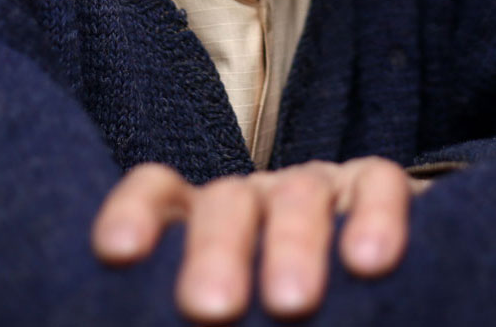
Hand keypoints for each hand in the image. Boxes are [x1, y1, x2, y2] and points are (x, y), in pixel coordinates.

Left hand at [91, 158, 428, 322]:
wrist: (364, 285)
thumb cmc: (260, 314)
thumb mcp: (231, 311)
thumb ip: (194, 312)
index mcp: (201, 227)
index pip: (158, 194)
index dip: (134, 212)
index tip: (117, 251)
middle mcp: (253, 198)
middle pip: (225, 202)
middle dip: (217, 251)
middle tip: (210, 308)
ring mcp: (315, 187)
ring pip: (298, 194)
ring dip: (292, 243)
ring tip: (290, 302)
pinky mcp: (375, 186)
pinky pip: (377, 183)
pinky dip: (374, 216)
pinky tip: (369, 262)